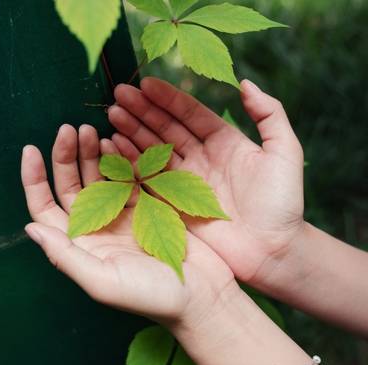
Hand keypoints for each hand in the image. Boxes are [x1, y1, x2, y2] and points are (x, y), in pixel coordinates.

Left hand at [21, 125, 236, 328]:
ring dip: (92, 153)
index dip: (34, 180)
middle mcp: (98, 227)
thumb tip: (30, 227)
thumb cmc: (153, 296)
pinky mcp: (148, 207)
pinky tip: (116, 142)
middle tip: (71, 129)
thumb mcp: (103, 282)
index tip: (31, 148)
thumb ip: (66, 256)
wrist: (202, 296)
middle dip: (66, 156)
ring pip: (99, 177)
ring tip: (91, 130)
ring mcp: (123, 215)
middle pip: (72, 186)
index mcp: (82, 245)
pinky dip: (120, 158)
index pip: (46, 208)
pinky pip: (128, 177)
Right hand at [108, 78, 304, 283]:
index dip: (168, 98)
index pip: (191, 113)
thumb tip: (244, 82)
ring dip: (133, 132)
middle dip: (143, 111)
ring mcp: (185, 180)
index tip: (145, 83)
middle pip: (167, 128)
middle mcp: (202, 157)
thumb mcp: (285, 152)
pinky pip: (149, 177)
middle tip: (119, 95)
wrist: (271, 249)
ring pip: (154, 150)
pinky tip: (115, 146)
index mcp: (224, 141)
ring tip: (112, 115)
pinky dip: (131, 162)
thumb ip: (269, 114)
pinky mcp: (174, 203)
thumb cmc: (282, 202)